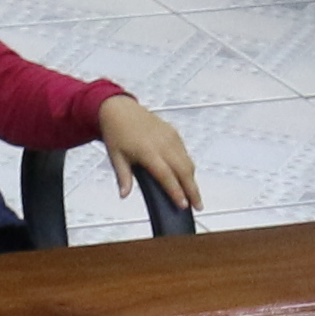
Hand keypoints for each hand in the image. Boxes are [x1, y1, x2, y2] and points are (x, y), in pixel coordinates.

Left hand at [98, 94, 204, 217]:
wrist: (120, 109)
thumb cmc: (116, 133)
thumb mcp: (116, 157)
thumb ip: (123, 177)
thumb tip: (123, 195)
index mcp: (147, 151)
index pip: (166, 175)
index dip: (176, 191)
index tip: (183, 205)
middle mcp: (163, 144)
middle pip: (184, 170)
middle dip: (193, 190)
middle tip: (198, 206)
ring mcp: (170, 137)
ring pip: (187, 162)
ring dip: (192, 179)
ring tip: (194, 196)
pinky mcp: (173, 133)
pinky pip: (184, 153)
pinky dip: (188, 167)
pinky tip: (186, 177)